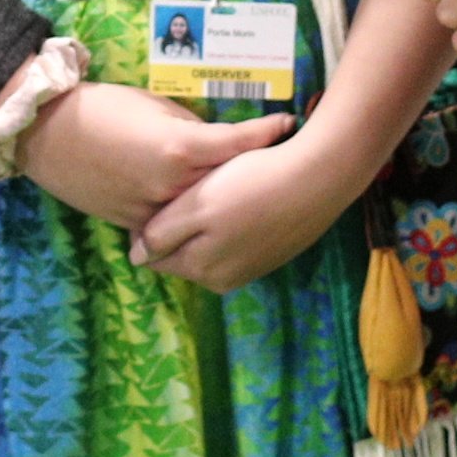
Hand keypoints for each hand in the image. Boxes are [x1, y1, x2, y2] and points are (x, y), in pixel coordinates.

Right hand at [13, 78, 294, 230]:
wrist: (46, 134)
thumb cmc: (100, 108)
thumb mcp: (154, 107)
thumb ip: (191, 129)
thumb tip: (217, 142)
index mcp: (181, 149)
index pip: (238, 144)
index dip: (267, 133)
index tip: (288, 123)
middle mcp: (173, 187)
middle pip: (228, 186)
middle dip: (255, 176)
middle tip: (286, 163)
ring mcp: (154, 211)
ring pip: (202, 214)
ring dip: (227, 206)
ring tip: (256, 198)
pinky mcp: (134, 224)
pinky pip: (172, 227)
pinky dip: (191, 223)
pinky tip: (213, 221)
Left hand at [133, 124, 361, 290]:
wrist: (319, 177)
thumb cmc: (251, 184)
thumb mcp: (197, 206)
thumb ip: (162, 234)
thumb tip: (137, 258)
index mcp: (201, 269)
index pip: (156, 254)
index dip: (150, 224)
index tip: (161, 194)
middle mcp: (224, 279)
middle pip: (183, 252)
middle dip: (180, 226)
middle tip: (190, 188)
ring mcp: (251, 269)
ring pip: (210, 247)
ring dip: (206, 225)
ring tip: (217, 189)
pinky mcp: (273, 254)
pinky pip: (237, 241)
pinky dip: (232, 223)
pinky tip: (242, 196)